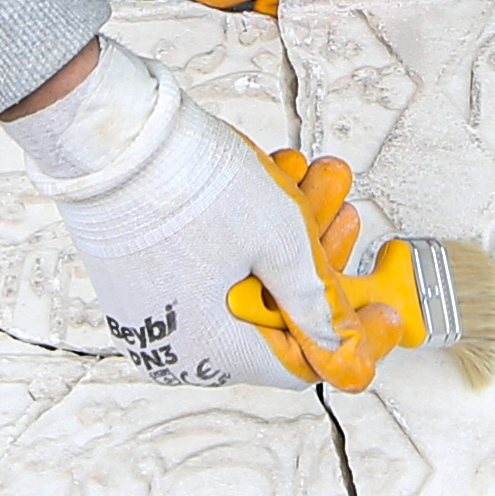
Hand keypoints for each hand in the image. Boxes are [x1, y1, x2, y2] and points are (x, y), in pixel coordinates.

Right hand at [2, 41, 349, 386]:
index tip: (379, 309)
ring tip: (311, 182)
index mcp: (215, 352)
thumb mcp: (280, 240)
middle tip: (342, 215)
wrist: (115, 135)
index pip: (303, 360)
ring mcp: (158, 315)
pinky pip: (212, 271)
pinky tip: (271, 186)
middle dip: (317, 261)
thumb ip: (319, 301)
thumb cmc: (187, 184)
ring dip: (287, 235)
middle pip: (276, 316)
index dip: (349, 331)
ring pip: (247, 284)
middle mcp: (180, 348)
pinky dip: (246, 237)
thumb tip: (345, 343)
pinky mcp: (144, 282)